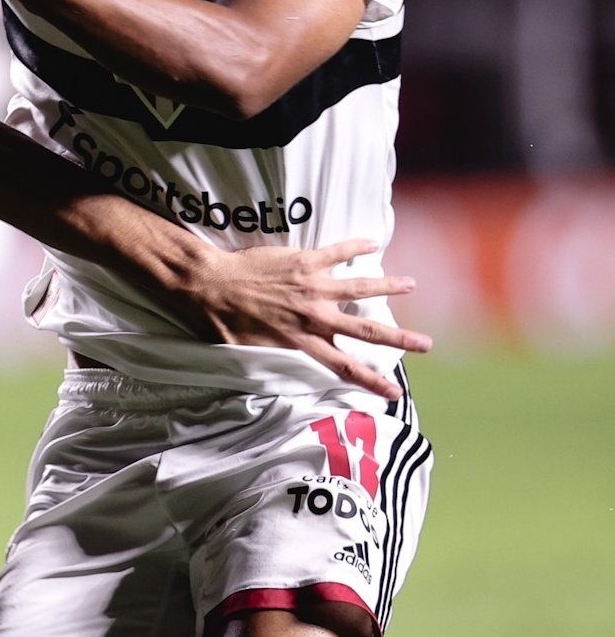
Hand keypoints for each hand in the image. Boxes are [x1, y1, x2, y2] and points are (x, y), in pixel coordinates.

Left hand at [180, 239, 429, 400]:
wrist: (208, 285)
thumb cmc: (222, 321)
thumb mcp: (249, 352)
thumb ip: (274, 360)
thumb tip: (284, 376)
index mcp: (301, 342)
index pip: (344, 366)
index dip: (371, 381)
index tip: (393, 393)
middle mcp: (314, 316)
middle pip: (366, 331)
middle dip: (399, 339)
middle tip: (427, 344)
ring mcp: (313, 287)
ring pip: (361, 287)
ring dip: (389, 286)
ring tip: (412, 284)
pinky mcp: (305, 261)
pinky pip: (338, 252)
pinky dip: (357, 247)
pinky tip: (373, 243)